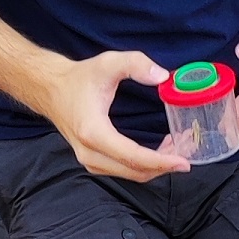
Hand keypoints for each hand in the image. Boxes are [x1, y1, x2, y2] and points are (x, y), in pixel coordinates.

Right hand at [45, 49, 188, 180]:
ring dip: (155, 167)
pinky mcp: (93, 162)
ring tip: (176, 150)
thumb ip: (136, 64)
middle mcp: (90, 153)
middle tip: (187, 153)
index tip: (183, 162)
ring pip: (130, 175)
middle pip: (135, 171)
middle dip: (164, 166)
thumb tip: (163, 76)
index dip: (161, 162)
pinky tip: (159, 153)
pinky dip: (143, 166)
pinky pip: (123, 171)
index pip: (133, 157)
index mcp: (94, 133)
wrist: (51, 89)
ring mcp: (89, 161)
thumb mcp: (108, 63)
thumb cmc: (78, 78)